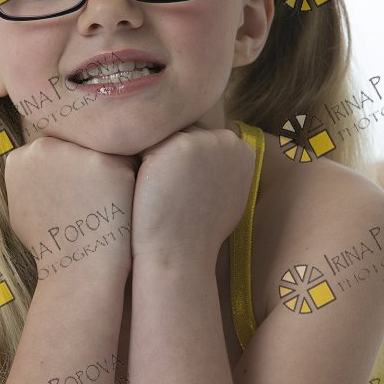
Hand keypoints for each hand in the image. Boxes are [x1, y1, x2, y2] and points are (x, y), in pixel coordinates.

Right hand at [4, 137, 139, 282]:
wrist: (77, 268)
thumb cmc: (50, 243)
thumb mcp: (19, 206)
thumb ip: (27, 177)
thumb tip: (36, 163)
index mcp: (20, 156)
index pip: (50, 146)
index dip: (64, 167)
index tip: (71, 190)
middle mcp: (45, 147)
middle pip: (74, 142)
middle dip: (84, 161)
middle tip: (91, 195)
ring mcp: (77, 153)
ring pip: (100, 148)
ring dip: (105, 166)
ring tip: (102, 201)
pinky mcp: (110, 163)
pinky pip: (124, 161)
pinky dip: (125, 179)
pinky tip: (120, 202)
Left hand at [129, 123, 255, 266]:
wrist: (180, 252)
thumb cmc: (199, 230)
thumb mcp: (227, 194)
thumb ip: (222, 166)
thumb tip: (210, 152)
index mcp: (243, 151)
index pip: (205, 137)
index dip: (187, 160)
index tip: (183, 187)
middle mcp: (227, 141)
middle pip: (186, 130)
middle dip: (172, 152)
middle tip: (167, 189)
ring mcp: (203, 140)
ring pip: (166, 135)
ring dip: (156, 156)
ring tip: (157, 189)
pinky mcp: (176, 145)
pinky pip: (147, 142)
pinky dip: (140, 162)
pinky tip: (145, 187)